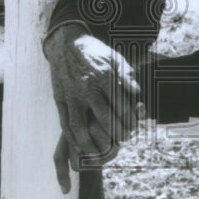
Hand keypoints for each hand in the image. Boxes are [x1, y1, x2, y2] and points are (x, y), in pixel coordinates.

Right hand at [44, 25, 143, 173]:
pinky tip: (79, 148)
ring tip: (101, 154)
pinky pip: (65, 122)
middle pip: (103, 117)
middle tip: (123, 140)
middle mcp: (86, 87)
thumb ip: (127, 75)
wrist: (66, 44)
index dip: (129, 119)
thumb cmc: (95, 52)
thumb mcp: (114, 57)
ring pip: (80, 125)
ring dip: (90, 143)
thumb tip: (137, 92)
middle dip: (115, 133)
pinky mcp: (60, 99)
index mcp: (103, 76)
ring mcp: (71, 95)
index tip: (135, 127)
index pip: (120, 104)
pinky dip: (72, 138)